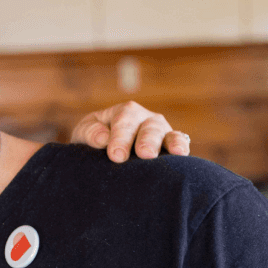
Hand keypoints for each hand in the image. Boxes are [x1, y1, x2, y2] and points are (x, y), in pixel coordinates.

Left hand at [70, 101, 190, 162]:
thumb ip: (90, 133)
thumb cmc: (93, 140)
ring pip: (166, 134)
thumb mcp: (84, 134)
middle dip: (146, 141)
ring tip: (171, 153)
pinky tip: (182, 154)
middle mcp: (146, 119)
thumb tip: (102, 138)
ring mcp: (161, 131)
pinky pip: (180, 142)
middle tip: (143, 153)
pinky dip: (181, 146)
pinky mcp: (171, 145)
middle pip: (148, 127)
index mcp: (124, 112)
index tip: (116, 155)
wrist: (101, 153)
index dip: (121, 137)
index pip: (124, 121)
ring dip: (168, 143)